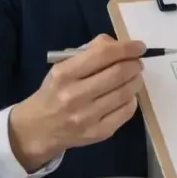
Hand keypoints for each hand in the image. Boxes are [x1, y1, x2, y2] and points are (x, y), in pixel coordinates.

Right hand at [8, 34, 146, 170]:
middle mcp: (74, 95)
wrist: (37, 130)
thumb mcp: (62, 67)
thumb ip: (90, 52)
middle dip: (135, 65)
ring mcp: (87, 116)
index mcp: (64, 74)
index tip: (139, 47)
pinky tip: (127, 96)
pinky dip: (132, 100)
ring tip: (133, 78)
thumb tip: (119, 45)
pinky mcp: (98, 132)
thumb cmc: (54, 92)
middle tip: (137, 63)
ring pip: (125, 92)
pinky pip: (126, 112)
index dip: (127, 48)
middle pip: (119, 73)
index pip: (103, 55)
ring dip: (136, 81)